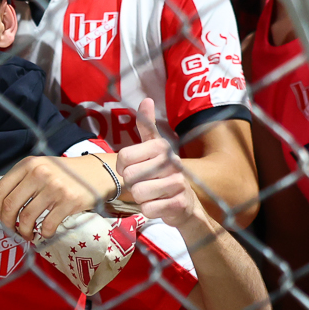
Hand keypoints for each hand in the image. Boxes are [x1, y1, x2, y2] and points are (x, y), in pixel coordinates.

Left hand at [0, 152, 110, 239]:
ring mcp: (54, 187)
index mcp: (28, 164)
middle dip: (7, 224)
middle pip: (9, 206)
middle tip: (12, 230)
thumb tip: (1, 204)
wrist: (97, 172)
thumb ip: (22, 180)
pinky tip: (45, 232)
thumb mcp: (41, 167)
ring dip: (24, 232)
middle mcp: (39, 173)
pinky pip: (48, 226)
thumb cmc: (65, 173)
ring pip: (26, 218)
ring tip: (28, 234)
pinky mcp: (68, 202)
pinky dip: (44, 233)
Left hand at [117, 98, 200, 229]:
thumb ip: (147, 126)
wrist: (185, 205)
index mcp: (161, 147)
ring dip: (141, 197)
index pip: (124, 157)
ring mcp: (178, 184)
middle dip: (133, 183)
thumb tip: (146, 99)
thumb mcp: (154, 149)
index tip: (133, 168)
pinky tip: (160, 205)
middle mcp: (172, 162)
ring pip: (138, 192)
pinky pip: (148, 209)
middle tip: (145, 183)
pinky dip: (149, 210)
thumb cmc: (163, 175)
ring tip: (153, 194)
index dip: (122, 167)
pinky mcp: (179, 204)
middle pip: (129, 176)